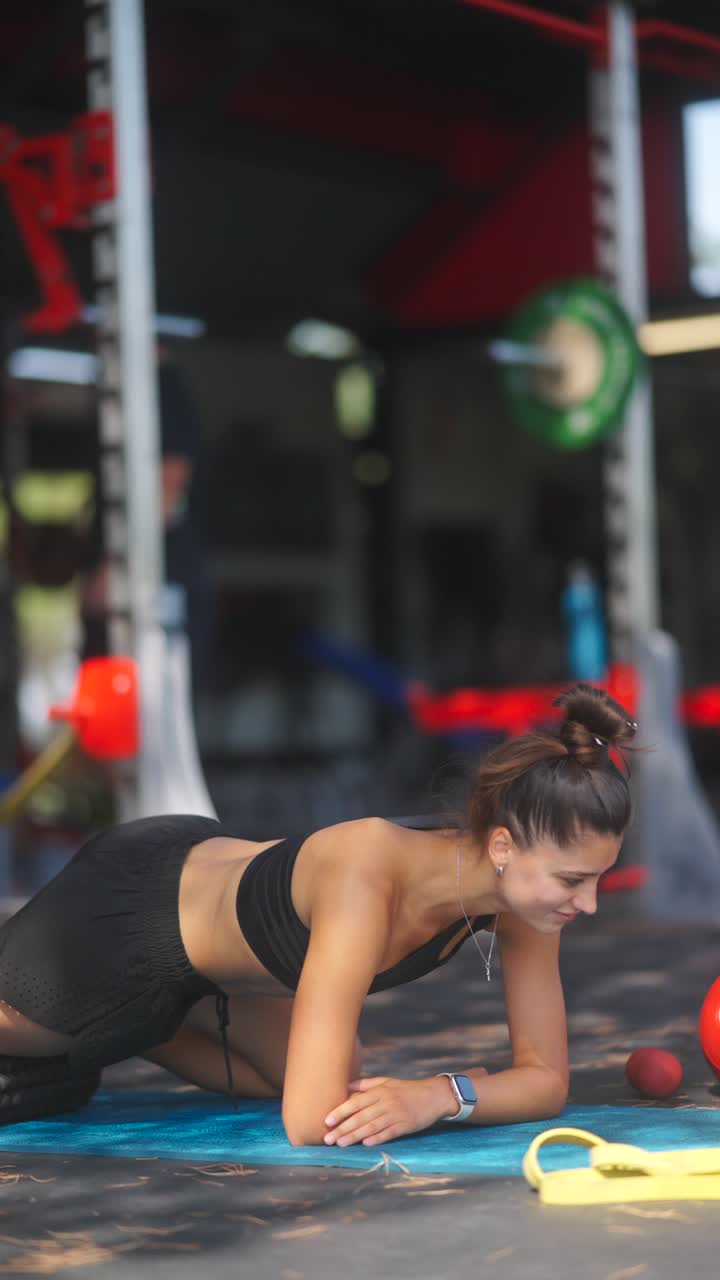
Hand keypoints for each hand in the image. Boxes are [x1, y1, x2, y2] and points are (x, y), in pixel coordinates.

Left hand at [323, 1071, 485, 1147]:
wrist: (432, 1095)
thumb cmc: (406, 1089)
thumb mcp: (386, 1082)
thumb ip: (366, 1084)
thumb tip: (346, 1086)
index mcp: (379, 1092)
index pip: (355, 1102)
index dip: (340, 1111)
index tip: (327, 1120)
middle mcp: (385, 1103)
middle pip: (360, 1117)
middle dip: (343, 1129)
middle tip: (327, 1139)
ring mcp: (395, 1114)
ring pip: (371, 1127)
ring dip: (354, 1136)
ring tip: (340, 1144)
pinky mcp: (405, 1125)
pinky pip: (388, 1133)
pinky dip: (377, 1138)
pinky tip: (365, 1144)